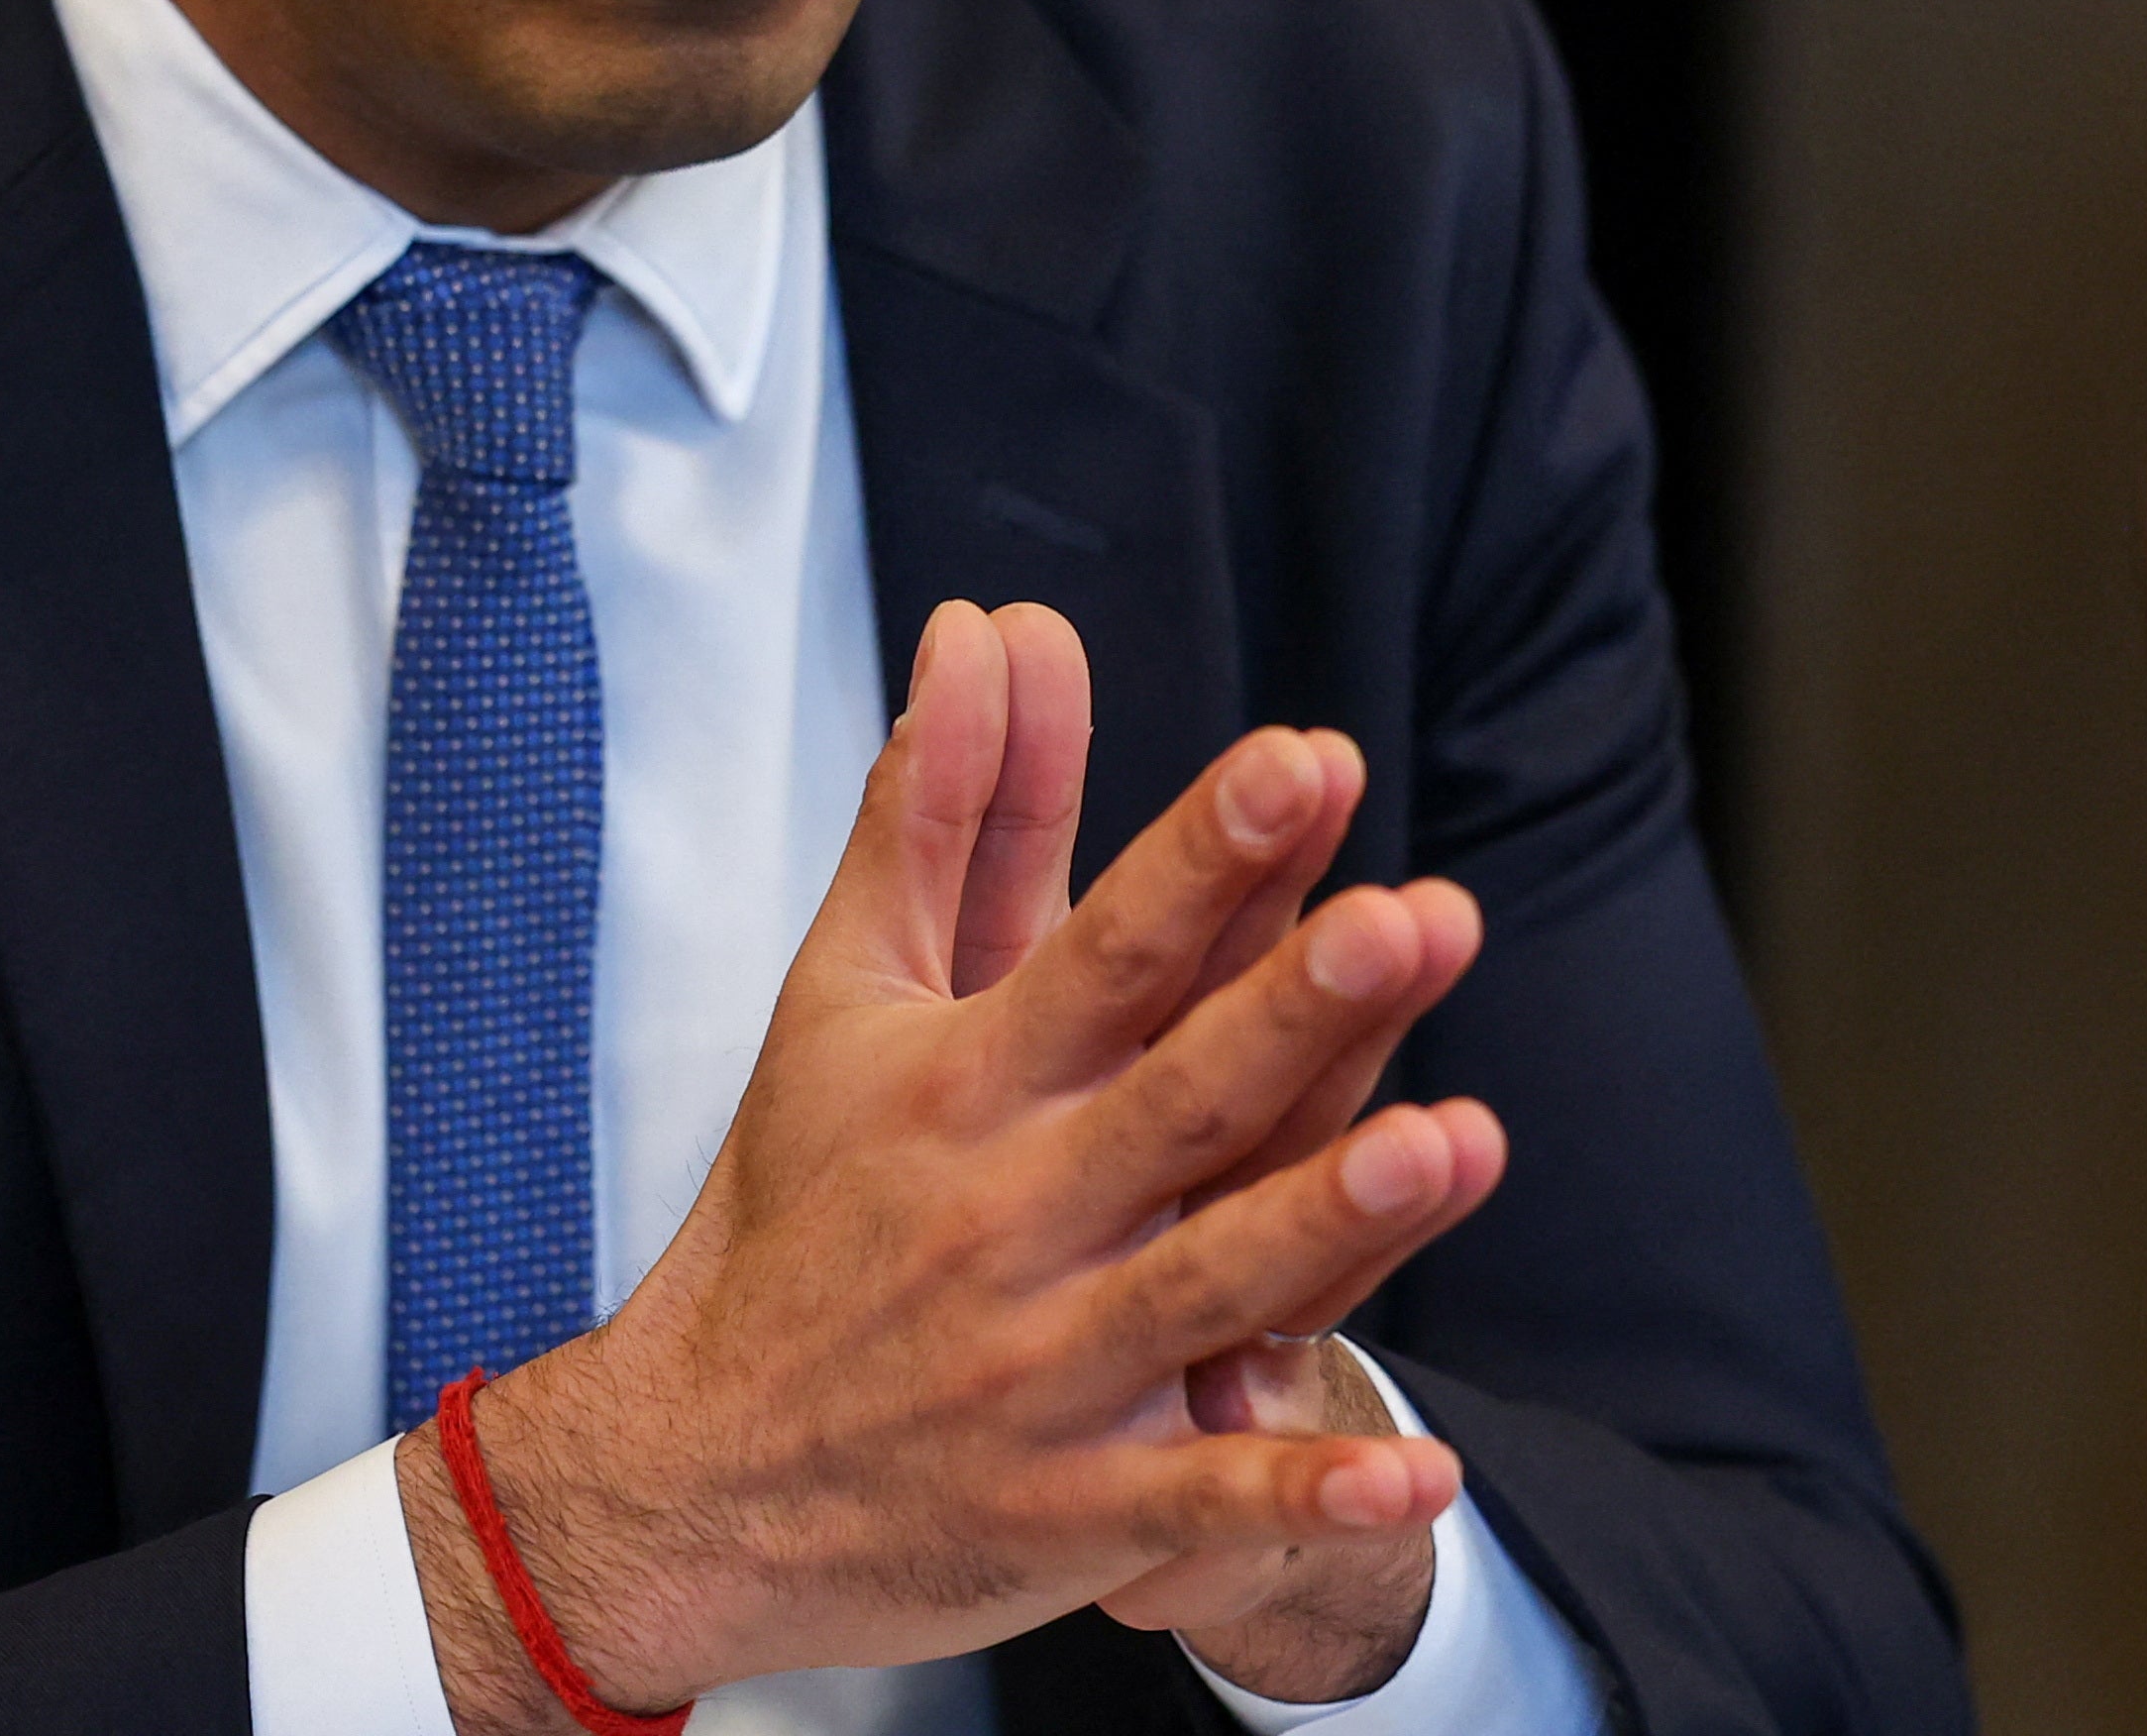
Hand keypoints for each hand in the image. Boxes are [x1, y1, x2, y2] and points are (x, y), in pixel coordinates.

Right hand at [395, 602, 1504, 1728]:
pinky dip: (1307, 1499)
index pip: (1098, 949)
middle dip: (1293, 1009)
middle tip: (1410, 916)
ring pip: (1207, 1287)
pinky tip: (1418, 1478)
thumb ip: (935, 815)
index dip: (1202, 857)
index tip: (1301, 762)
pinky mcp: (1075, 1514)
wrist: (692, 1471)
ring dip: (1329, 1222)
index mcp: (960, 1087)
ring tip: (1455, 1143)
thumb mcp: (843, 998)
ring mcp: (1044, 1372)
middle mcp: (1006, 1216)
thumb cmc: (792, 1212)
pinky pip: (1206, 1508)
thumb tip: (980, 632)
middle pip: (1175, 1099)